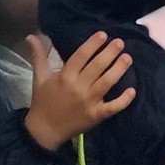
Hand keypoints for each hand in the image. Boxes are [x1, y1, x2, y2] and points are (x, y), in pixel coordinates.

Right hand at [22, 32, 136, 149]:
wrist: (44, 130)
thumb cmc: (43, 101)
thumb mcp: (39, 77)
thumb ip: (38, 55)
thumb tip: (32, 36)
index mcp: (65, 76)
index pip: (81, 56)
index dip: (92, 44)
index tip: (103, 35)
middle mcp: (78, 87)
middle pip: (97, 67)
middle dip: (110, 53)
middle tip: (120, 42)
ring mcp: (89, 102)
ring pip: (107, 83)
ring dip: (119, 69)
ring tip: (128, 58)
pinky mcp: (96, 116)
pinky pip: (112, 107)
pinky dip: (123, 100)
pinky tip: (132, 90)